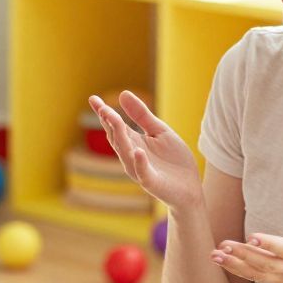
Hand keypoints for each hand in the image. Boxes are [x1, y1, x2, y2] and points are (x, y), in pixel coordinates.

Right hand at [88, 91, 203, 214]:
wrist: (189, 188)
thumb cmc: (173, 161)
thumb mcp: (159, 131)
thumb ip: (141, 115)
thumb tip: (122, 94)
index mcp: (133, 142)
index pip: (115, 126)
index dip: (103, 113)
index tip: (93, 98)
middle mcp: (132, 155)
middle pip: (117, 137)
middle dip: (110, 123)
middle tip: (103, 108)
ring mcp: (140, 169)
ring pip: (126, 153)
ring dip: (120, 137)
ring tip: (115, 120)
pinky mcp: (152, 182)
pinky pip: (143, 172)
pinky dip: (140, 163)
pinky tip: (138, 151)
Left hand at [213, 198, 282, 282]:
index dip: (271, 244)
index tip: (253, 236)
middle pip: (265, 263)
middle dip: (243, 255)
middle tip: (222, 246)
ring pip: (256, 272)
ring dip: (234, 264)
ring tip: (214, 255)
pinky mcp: (276, 282)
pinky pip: (254, 277)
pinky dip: (237, 270)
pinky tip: (220, 262)